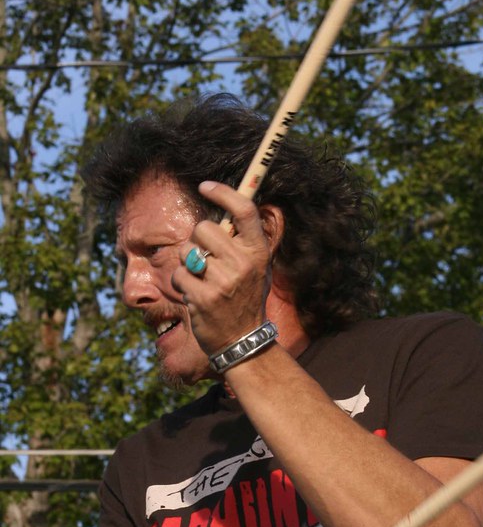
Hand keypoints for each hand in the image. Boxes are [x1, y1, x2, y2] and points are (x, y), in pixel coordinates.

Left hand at [171, 182, 278, 356]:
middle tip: (207, 261)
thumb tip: (228, 204)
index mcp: (258, 252)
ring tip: (203, 282)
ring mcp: (222, 281)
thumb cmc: (246, 299)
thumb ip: (244, 241)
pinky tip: (197, 297)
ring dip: (188, 265)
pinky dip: (183, 285)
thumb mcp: (257, 268)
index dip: (223, 192)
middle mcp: (242, 263)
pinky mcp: (203, 298)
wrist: (242, 341)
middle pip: (204, 228)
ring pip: (187, 251)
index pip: (244, 209)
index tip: (205, 186)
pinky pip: (179, 275)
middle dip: (198, 242)